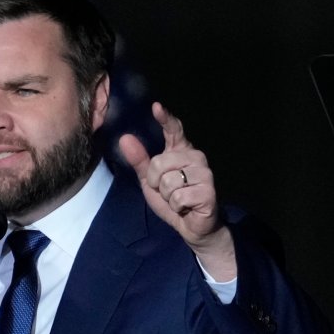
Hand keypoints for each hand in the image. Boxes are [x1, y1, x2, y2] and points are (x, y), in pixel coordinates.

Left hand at [118, 102, 235, 279]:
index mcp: (181, 151)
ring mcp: (204, 173)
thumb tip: (125, 138)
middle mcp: (196, 157)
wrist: (193, 227)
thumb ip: (139, 161)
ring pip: (167, 181)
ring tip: (178, 200)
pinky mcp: (208, 191)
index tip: (156, 107)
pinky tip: (186, 207)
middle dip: (155, 183)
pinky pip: (177, 196)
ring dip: (166, 196)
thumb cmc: (172, 200)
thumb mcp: (149, 181)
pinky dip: (176, 206)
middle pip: (159, 162)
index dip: (165, 119)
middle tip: (167, 192)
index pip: (174, 130)